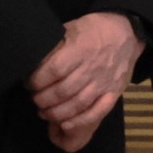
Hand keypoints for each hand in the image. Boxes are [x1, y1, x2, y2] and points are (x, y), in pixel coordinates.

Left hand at [29, 12, 143, 152]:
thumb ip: (53, 46)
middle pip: (63, 91)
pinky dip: (81, 120)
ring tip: (43, 112)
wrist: (125, 33)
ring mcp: (104, 82)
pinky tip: (66, 124)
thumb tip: (32, 61)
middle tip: (34, 99)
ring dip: (56, 113)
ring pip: (78, 104)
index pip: (54, 71)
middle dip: (43, 99)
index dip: (37, 81)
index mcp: (80, 50)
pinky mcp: (114, 92)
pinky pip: (98, 111)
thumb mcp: (69, 29)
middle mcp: (92, 68)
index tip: (28, 84)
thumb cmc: (92, 30)